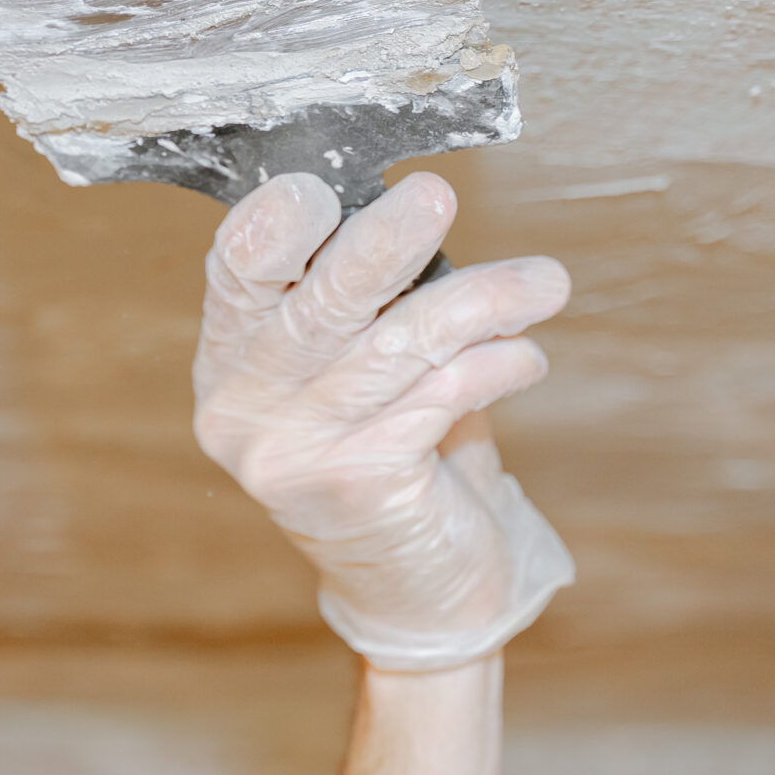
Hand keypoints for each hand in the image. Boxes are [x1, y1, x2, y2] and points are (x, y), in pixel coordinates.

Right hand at [193, 171, 574, 668]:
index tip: (327, 185)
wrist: (416, 588)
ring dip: (483, 302)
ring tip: (544, 283)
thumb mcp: (358, 372)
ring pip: (396, 347)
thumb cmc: (393, 455)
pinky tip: (527, 356)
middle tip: (434, 196)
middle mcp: (243, 408)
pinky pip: (441, 397)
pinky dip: (496, 366)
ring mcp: (293, 453)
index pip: (237, 268)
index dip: (278, 219)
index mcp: (230, 359)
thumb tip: (420, 202)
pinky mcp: (358, 486)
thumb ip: (366, 303)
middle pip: (317, 303)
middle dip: (381, 243)